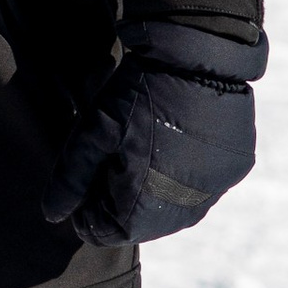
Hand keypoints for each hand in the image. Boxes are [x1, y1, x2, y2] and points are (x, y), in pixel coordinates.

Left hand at [40, 19, 266, 247]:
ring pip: (173, 208)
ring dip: (153, 190)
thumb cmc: (137, 94)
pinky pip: (201, 187)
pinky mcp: (234, 170)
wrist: (196, 56)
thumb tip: (53, 216)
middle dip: (119, 200)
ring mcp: (215, 190)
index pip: (106, 232)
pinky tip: (172, 144)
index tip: (85, 178)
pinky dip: (184, 176)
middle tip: (112, 158)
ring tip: (141, 148)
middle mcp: (186, 209)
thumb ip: (71, 179)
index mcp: (146, 205)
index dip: (87, 209)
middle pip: (141, 224)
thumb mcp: (94, 132)